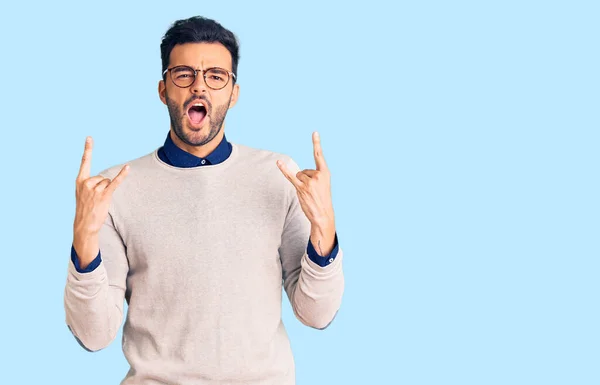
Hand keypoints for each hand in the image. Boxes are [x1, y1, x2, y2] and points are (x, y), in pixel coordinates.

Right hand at [73, 137, 128, 265]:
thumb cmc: (85, 209)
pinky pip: (115, 182)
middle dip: (103, 186)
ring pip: (108, 182)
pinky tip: (128, 168)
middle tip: (96, 198)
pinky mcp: (104, 195)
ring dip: (107, 191)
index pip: (85, 162)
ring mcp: (95, 189)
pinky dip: (122, 175)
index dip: (88, 149)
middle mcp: (86, 183)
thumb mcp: (83, 194)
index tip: (89, 137)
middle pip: (103, 176)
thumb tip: (105, 179)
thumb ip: (90, 183)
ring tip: (99, 201)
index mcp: (80, 181)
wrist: (84, 224)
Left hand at [277, 132, 335, 254]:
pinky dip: (283, 170)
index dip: (316, 143)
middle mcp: (317, 176)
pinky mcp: (301, 188)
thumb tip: (298, 173)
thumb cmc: (322, 200)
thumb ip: (314, 176)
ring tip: (308, 194)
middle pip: (304, 170)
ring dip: (300, 184)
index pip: (319, 156)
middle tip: (313, 191)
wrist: (323, 214)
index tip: (314, 132)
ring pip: (298, 175)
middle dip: (305, 180)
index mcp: (325, 173)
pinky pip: (290, 177)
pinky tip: (278, 162)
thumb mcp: (323, 185)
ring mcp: (309, 182)